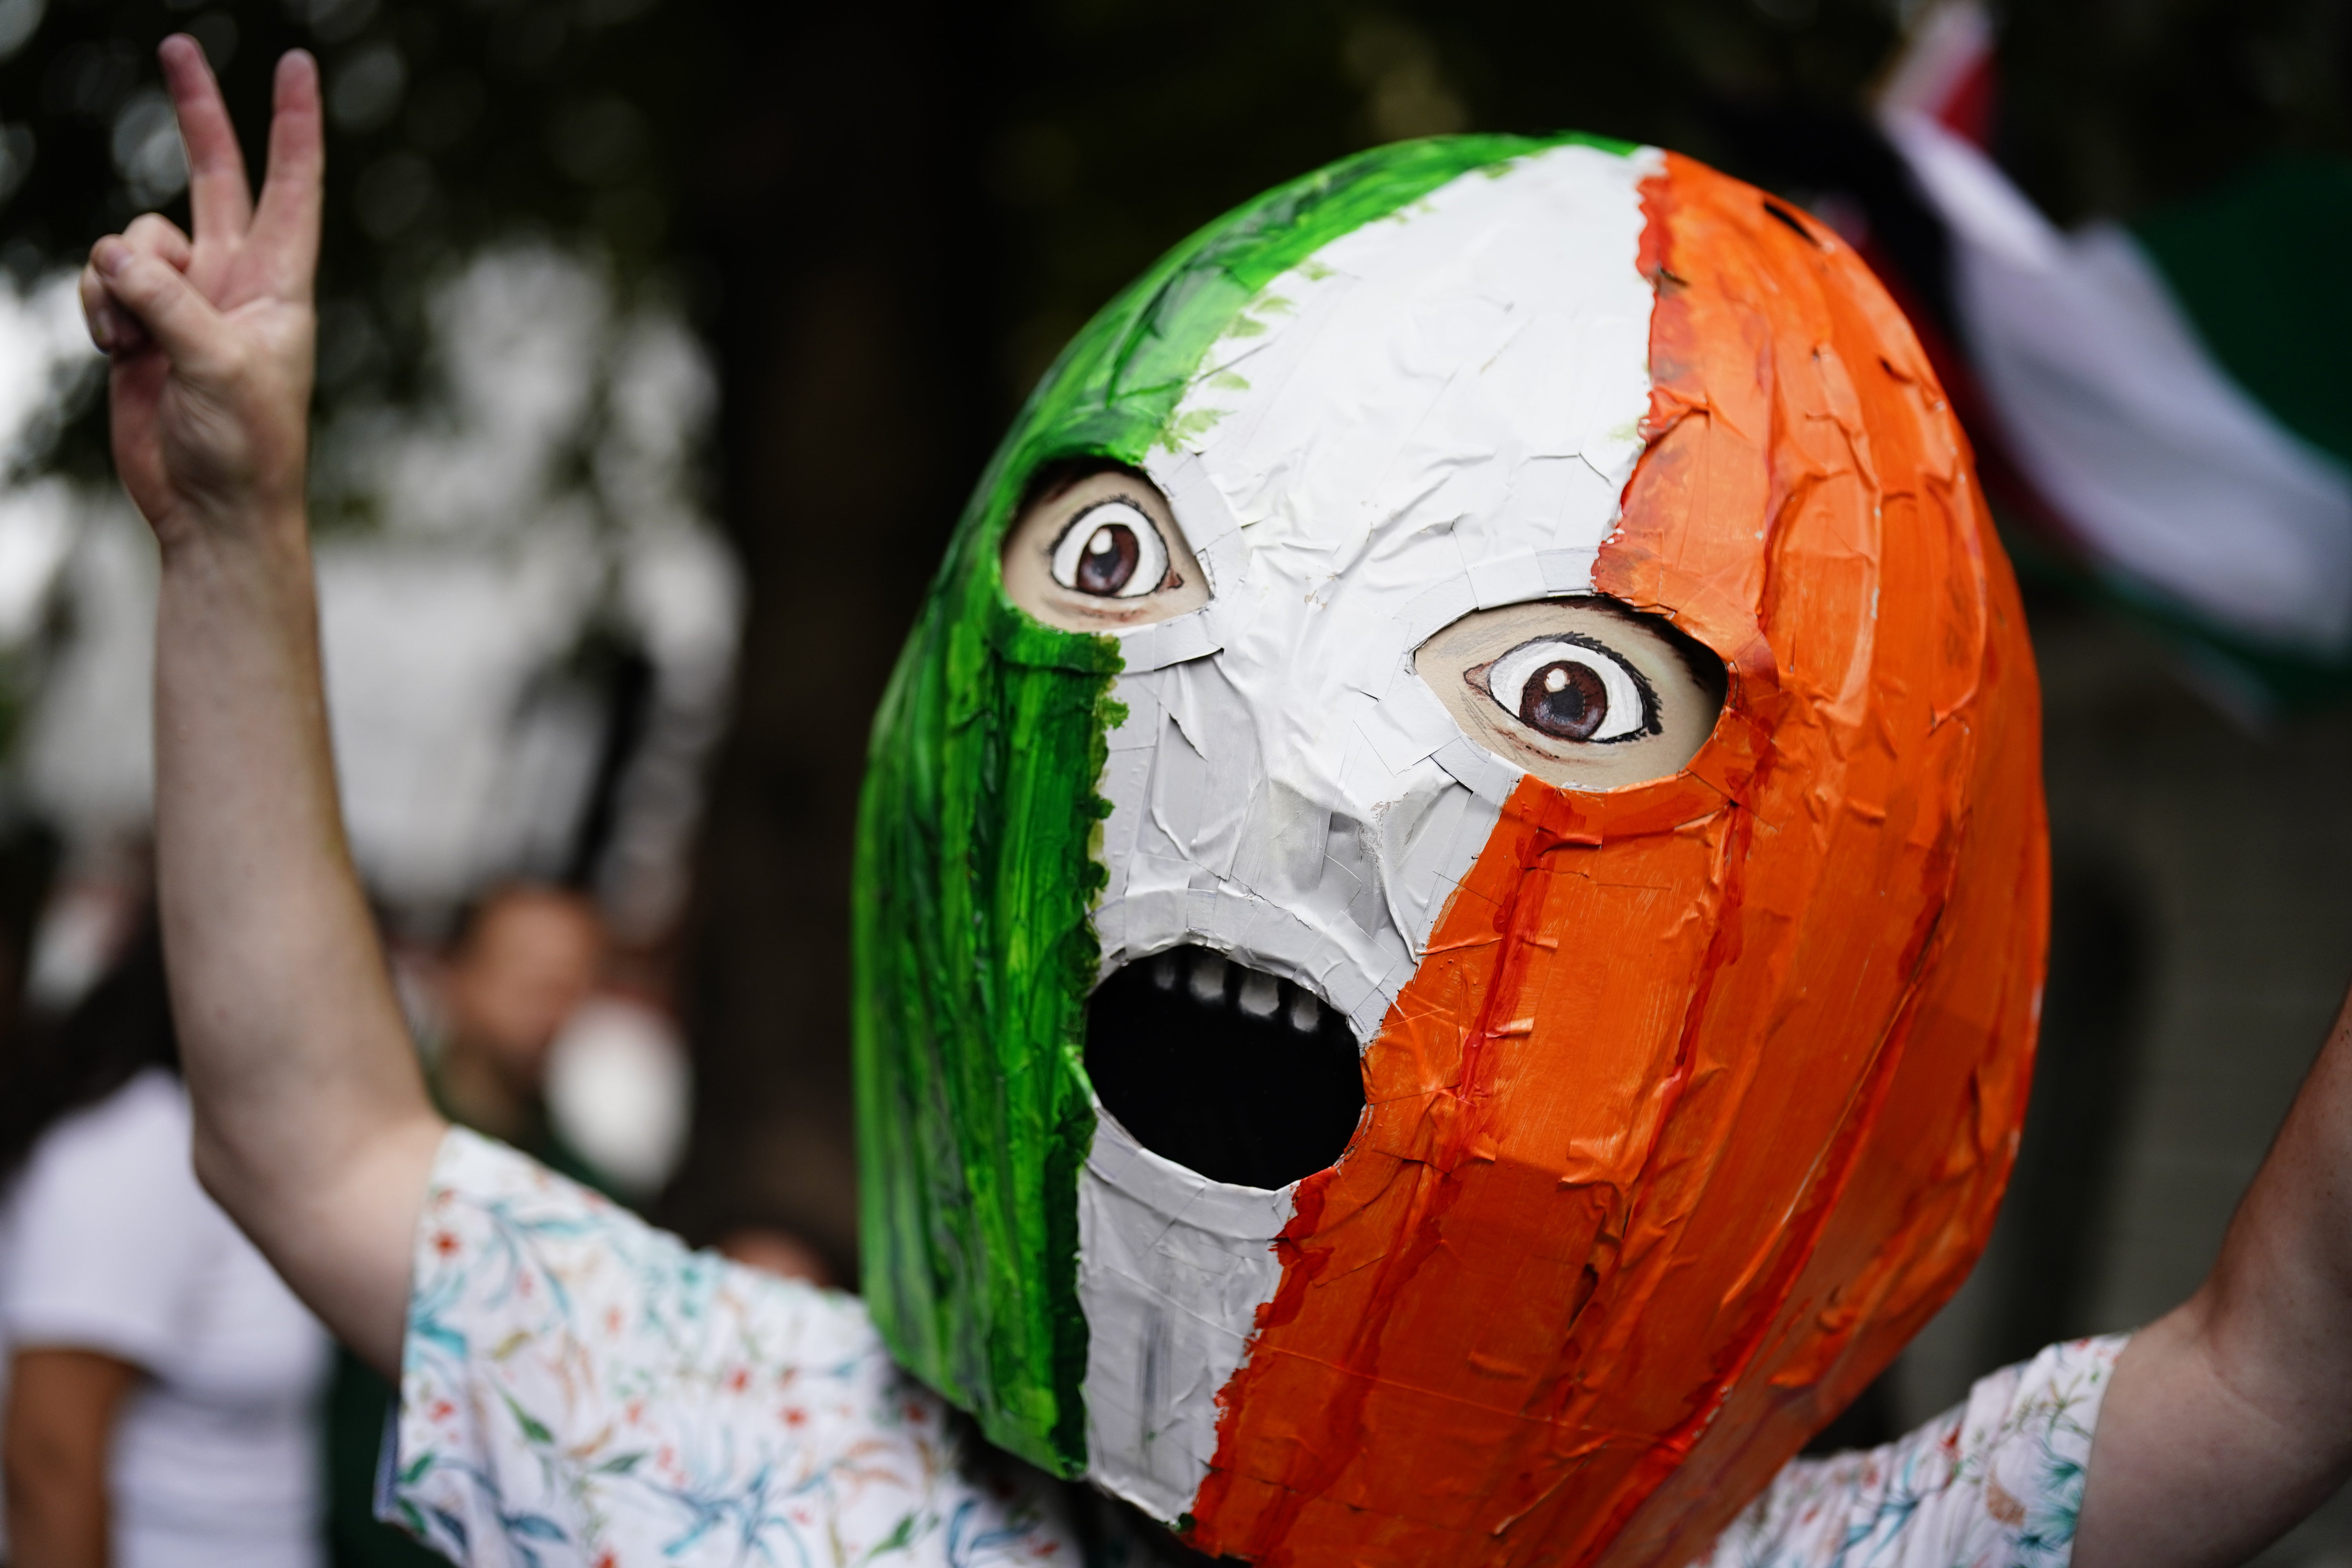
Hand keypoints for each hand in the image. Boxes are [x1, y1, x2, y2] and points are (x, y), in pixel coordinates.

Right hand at [80, 38, 321, 550]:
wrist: (212, 508)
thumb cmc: (244, 447)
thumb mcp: (218, 368)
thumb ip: (169, 302)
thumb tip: (116, 255)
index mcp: (280, 285)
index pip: (292, 187)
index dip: (295, 126)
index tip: (298, 67)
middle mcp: (235, 281)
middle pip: (214, 176)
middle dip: (197, 114)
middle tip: (178, 45)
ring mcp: (184, 300)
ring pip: (134, 239)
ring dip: (121, 278)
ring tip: (135, 339)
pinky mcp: (141, 325)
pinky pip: (103, 282)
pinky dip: (99, 309)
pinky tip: (116, 351)